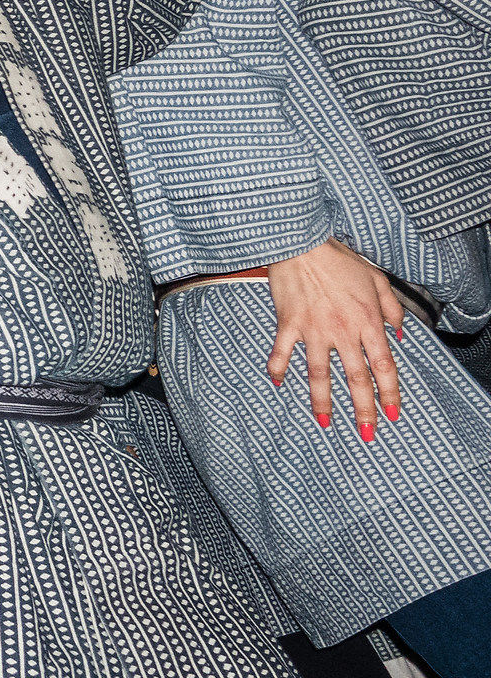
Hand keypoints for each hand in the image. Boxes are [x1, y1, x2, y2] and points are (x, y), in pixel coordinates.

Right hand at [266, 239, 405, 439]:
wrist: (302, 243)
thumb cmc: (340, 259)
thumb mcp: (377, 279)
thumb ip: (392, 308)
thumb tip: (400, 332)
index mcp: (368, 322)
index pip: (383, 366)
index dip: (389, 393)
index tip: (392, 414)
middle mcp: (343, 331)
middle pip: (356, 378)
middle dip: (363, 409)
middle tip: (367, 433)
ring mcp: (313, 330)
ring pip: (319, 374)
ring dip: (322, 401)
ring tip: (325, 422)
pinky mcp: (288, 324)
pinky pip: (281, 352)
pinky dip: (277, 368)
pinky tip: (277, 382)